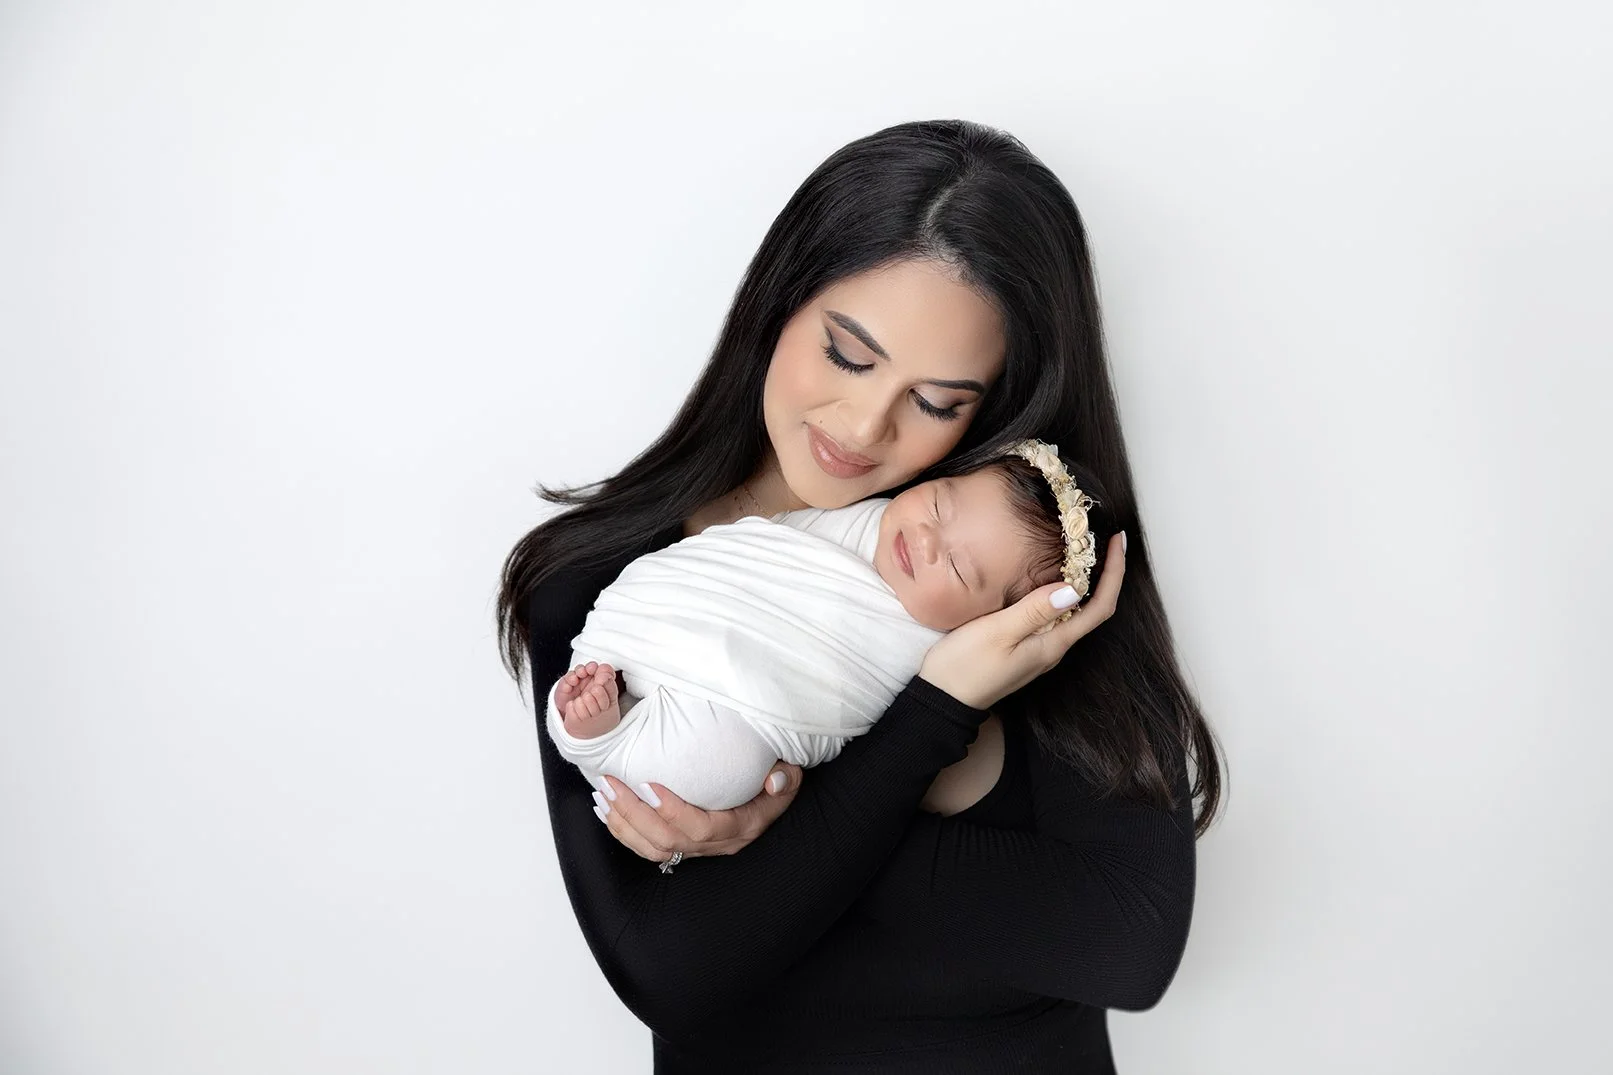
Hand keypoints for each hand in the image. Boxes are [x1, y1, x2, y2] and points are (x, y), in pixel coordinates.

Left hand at [590, 762, 803, 864]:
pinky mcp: (684, 848)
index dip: (673, 811)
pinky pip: (648, 849)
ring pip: (654, 849)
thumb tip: (775, 780)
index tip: (649, 785)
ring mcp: (699, 850)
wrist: (771, 803)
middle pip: (669, 840)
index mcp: (741, 827)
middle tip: (610, 784)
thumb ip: (785, 777)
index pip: (702, 828)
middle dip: (634, 813)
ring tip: (602, 795)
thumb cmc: (776, 784)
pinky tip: (605, 811)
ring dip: (623, 824)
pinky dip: (623, 832)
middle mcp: (718, 845)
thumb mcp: (790, 777)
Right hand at [918, 532, 1126, 709]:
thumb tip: (1073, 589)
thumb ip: (1035, 610)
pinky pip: (1053, 616)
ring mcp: (1039, 649)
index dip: (1114, 575)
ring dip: (1084, 582)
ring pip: (1073, 612)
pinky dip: (1061, 592)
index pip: (1099, 608)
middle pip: (1092, 609)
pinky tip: (1050, 577)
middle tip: (1103, 540)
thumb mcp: (997, 632)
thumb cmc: (964, 667)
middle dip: (1105, 574)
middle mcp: (1053, 648)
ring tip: (1082, 551)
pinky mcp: (1023, 646)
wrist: (941, 700)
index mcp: (1053, 644)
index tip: (1117, 542)